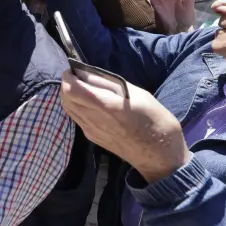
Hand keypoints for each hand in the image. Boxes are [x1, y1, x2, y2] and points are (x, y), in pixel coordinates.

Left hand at [61, 68, 190, 182]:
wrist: (160, 156)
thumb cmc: (156, 120)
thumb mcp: (138, 94)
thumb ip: (110, 84)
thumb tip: (88, 74)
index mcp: (107, 107)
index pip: (72, 90)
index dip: (69, 77)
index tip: (75, 69)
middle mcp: (94, 120)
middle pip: (65, 99)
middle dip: (67, 84)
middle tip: (79, 76)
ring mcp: (91, 132)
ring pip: (68, 109)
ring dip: (70, 96)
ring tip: (84, 88)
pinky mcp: (93, 138)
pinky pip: (77, 118)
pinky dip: (77, 106)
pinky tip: (90, 103)